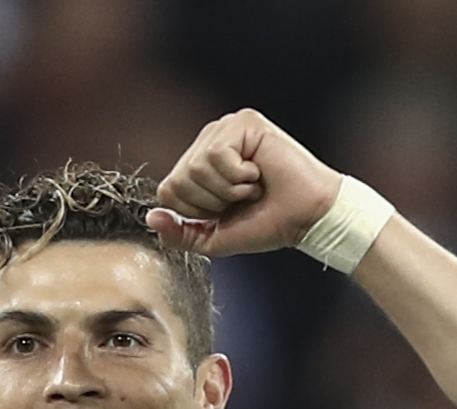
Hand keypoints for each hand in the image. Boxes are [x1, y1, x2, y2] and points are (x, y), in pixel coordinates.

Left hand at [147, 109, 341, 256]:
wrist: (305, 217)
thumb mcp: (214, 237)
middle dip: (211, 202)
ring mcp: (225, 129)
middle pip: (178, 180)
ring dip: (228, 189)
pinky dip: (238, 175)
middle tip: (242, 198)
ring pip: (196, 168)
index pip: (168, 191)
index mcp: (198, 166)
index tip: (227, 210)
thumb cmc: (266, 223)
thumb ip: (180, 233)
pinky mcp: (243, 122)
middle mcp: (208, 142)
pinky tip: (258, 172)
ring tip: (252, 185)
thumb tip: (151, 218)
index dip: (195, 212)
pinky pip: (215, 155)